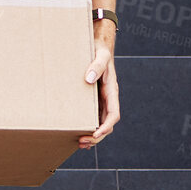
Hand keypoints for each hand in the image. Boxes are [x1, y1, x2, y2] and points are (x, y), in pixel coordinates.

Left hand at [79, 32, 118, 148]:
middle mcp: (108, 99)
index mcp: (112, 91)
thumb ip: (96, 66)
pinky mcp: (93, 98)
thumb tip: (88, 79)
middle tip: (82, 142)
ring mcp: (101, 100)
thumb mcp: (100, 56)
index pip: (113, 114)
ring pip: (100, 122)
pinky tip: (77, 132)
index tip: (97, 133)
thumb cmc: (99, 51)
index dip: (106, 126)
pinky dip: (88, 125)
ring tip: (80, 143)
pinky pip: (92, 115)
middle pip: (106, 123)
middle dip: (97, 135)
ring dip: (92, 134)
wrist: (98, 46)